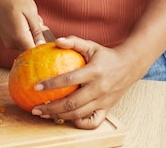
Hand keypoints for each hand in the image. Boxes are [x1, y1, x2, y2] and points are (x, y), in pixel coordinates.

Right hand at [0, 0, 45, 51]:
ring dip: (31, 34)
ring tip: (28, 18)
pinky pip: (20, 40)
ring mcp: (7, 41)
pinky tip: (22, 19)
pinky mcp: (5, 38)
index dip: (44, 49)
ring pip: (26, 43)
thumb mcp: (30, 11)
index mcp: (19, 37)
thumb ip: (37, 31)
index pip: (35, 53)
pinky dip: (25, 32)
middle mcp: (12, 43)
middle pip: (31, 49)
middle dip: (38, 38)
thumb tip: (42, 45)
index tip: (48, 38)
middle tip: (38, 22)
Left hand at [30, 36, 145, 128]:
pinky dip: (80, 123)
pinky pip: (93, 122)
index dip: (51, 84)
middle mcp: (99, 89)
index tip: (36, 87)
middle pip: (72, 103)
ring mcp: (103, 101)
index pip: (69, 80)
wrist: (130, 65)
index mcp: (94, 72)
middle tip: (36, 108)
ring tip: (44, 114)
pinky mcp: (107, 109)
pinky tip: (66, 119)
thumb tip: (57, 41)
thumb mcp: (91, 45)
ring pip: (79, 114)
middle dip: (51, 108)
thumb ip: (74, 42)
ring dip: (59, 116)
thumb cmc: (106, 55)